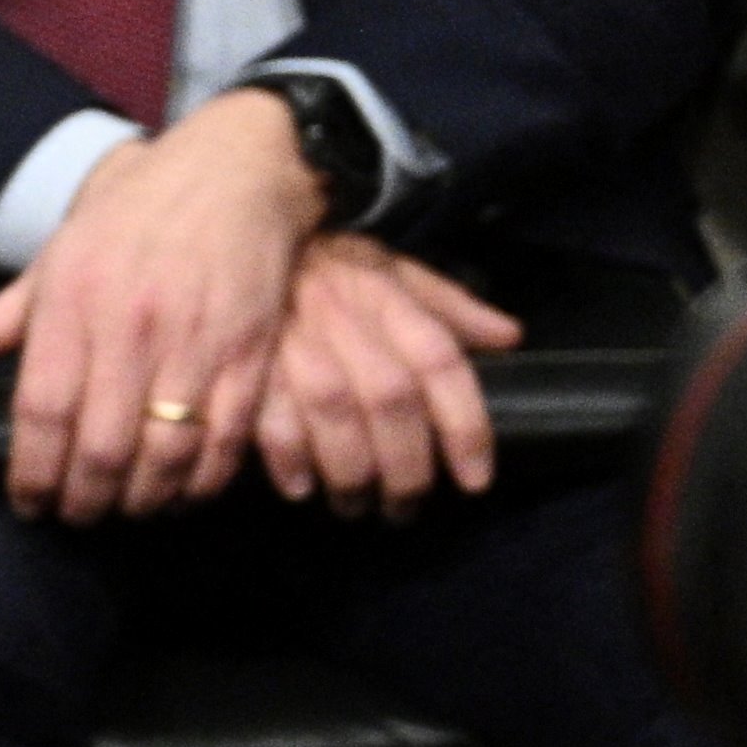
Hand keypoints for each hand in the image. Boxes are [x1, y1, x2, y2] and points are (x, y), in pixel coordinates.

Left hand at [0, 91, 316, 524]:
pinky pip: (226, 442)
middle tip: (75, 516)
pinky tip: (180, 491)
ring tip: (123, 508)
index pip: (41, 411)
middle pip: (101, 447)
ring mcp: (194, 343)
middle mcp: (130, 327)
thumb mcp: (49, 261)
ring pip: (165, 454)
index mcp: (71, 302)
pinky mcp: (248, 353)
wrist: (232, 171)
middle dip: (84, 500)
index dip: (31, 473)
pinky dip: (202, 482)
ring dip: (141, 500)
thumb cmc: (130, 217)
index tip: (27, 504)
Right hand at [250, 229, 523, 509]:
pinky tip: (301, 487)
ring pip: (334, 411)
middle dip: (406, 465)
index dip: (465, 426)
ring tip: (356, 506)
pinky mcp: (244, 359)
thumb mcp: (393, 271)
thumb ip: (451, 306)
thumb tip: (510, 337)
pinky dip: (288, 457)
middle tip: (407, 507)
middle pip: (390, 397)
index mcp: (387, 296)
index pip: (440, 361)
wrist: (236, 240)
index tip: (475, 480)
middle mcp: (345, 317)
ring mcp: (292, 338)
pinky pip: (267, 413)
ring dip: (350, 472)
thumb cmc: (326, 266)